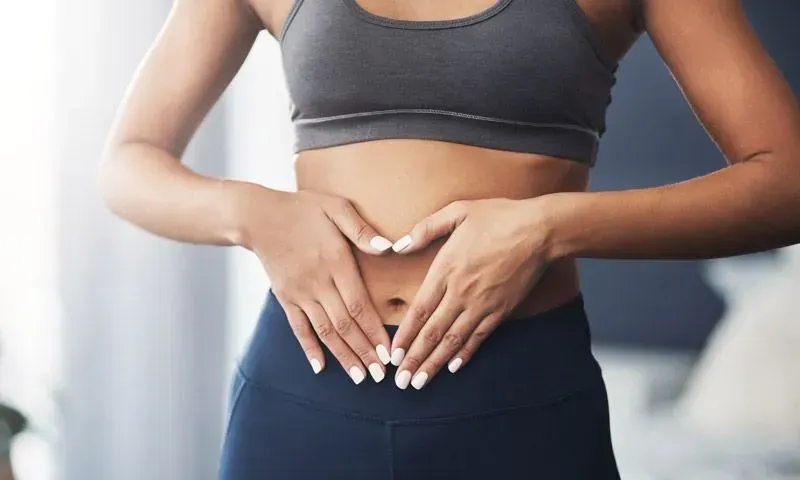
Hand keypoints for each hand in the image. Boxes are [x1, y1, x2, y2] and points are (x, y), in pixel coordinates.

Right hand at [232, 183, 394, 383]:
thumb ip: (362, 230)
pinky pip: (298, 328)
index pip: (359, 304)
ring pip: (325, 331)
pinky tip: (320, 367)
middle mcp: (318, 282)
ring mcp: (300, 292)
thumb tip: (389, 247)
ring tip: (360, 377)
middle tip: (382, 375)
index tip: (389, 352)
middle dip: (365, 352)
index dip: (374, 331)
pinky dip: (309, 348)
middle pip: (345, 324)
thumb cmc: (303, 208)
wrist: (258, 216)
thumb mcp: (336, 207)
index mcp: (336, 262)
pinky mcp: (285, 297)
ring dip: (343, 356)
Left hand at [389, 197, 555, 389]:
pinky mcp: (501, 310)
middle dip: (415, 359)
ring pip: (454, 340)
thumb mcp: (457, 212)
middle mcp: (461, 292)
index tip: (393, 355)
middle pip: (433, 332)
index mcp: (446, 269)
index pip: (420, 310)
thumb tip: (399, 245)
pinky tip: (453, 367)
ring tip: (420, 383)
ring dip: (435, 364)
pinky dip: (465, 354)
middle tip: (401, 382)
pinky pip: (479, 337)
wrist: (540, 231)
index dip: (405, 335)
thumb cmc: (498, 217)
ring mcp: (482, 304)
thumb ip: (425, 229)